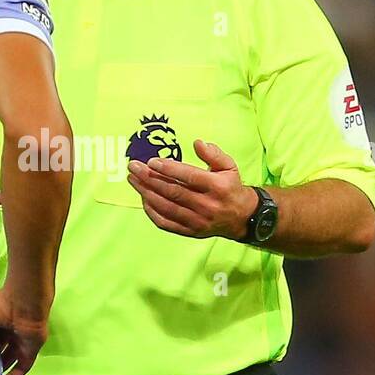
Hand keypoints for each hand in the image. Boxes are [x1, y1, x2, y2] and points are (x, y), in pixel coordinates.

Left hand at [126, 138, 258, 239]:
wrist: (241, 217)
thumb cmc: (230, 187)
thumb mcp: (229, 166)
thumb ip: (213, 154)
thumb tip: (197, 143)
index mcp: (217, 187)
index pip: (189, 177)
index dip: (168, 169)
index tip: (151, 161)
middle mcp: (207, 205)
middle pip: (173, 192)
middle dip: (150, 178)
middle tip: (133, 167)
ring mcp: (198, 221)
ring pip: (166, 207)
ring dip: (146, 192)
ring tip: (133, 179)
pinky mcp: (191, 231)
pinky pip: (166, 223)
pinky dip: (152, 211)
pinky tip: (143, 197)